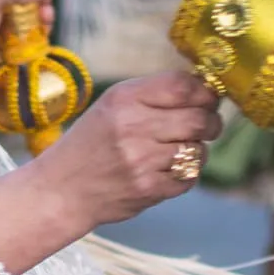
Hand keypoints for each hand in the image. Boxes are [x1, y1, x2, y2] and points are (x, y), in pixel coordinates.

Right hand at [30, 71, 221, 228]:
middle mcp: (133, 126)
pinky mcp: (149, 189)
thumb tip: (207, 91)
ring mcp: (142, 160)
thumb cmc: (92, 142)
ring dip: (197, 149)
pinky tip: (166, 169)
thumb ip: (154, 94)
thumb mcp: (112, 105)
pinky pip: (190, 177)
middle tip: (208, 124)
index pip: (182, 85)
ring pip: (198, 150)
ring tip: (179, 149)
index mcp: (124, 99)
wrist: (62, 189)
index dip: (205, 91)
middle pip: (198, 118)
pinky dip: (186, 173)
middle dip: (212, 122)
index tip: (208, 98)